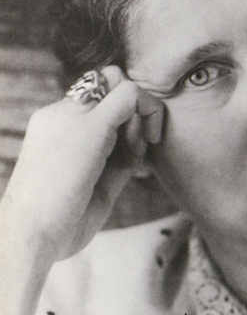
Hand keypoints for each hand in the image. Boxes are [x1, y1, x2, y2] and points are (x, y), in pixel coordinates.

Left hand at [2, 66, 163, 261]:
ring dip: (138, 137)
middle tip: (136, 137)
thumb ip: (119, 102)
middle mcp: (81, 128)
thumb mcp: (91, 128)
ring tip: (135, 154)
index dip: (131, 94)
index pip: (110, 83)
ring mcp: (94, 153)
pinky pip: (130, 156)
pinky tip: (135, 167)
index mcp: (68, 110)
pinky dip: (137, 156)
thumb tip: (139, 93)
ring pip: (130, 131)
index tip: (138, 115)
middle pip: (124, 106)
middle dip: (137, 116)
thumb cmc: (57, 176)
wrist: (40, 231)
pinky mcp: (106, 179)